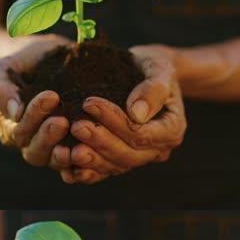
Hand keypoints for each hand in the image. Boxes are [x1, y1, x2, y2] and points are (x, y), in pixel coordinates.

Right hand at [0, 34, 73, 169]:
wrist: (49, 59)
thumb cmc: (24, 62)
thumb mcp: (6, 68)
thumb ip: (1, 89)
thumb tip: (14, 111)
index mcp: (12, 127)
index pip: (18, 130)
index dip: (33, 116)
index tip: (51, 95)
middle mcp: (31, 142)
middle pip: (35, 151)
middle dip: (48, 136)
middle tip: (62, 121)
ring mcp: (54, 147)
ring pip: (55, 160)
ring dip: (65, 154)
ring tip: (78, 137)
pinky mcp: (76, 148)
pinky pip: (78, 163)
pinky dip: (85, 163)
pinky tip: (94, 153)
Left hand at [58, 45, 187, 184]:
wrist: (145, 72)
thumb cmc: (153, 66)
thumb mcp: (159, 68)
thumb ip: (153, 90)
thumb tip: (137, 114)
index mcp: (172, 129)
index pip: (141, 134)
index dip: (115, 122)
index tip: (89, 103)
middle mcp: (159, 149)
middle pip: (128, 155)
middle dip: (100, 142)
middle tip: (76, 126)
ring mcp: (141, 157)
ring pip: (116, 166)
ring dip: (91, 161)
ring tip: (67, 149)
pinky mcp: (123, 159)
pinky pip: (106, 172)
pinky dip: (87, 173)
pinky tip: (68, 170)